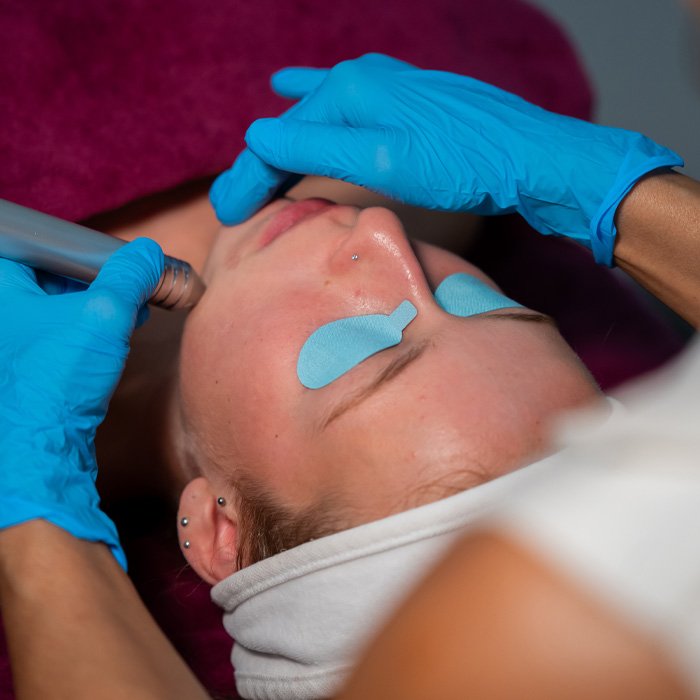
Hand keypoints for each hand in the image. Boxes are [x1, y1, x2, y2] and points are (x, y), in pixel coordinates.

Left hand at [0, 238, 163, 569]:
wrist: (42, 447)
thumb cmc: (57, 379)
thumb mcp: (105, 314)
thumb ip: (131, 275)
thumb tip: (150, 254)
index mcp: (2, 286)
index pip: (44, 244)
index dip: (86, 251)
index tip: (115, 262)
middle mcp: (1, 310)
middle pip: (53, 272)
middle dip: (97, 280)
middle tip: (128, 288)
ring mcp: (10, 339)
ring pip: (57, 303)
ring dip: (96, 305)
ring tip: (128, 313)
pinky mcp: (23, 364)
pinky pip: (58, 331)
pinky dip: (87, 330)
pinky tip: (113, 338)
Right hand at [210, 53, 681, 264]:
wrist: (531, 158)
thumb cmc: (462, 163)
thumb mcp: (384, 159)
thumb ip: (318, 145)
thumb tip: (257, 133)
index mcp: (352, 91)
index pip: (282, 138)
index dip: (250, 177)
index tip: (226, 212)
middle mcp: (364, 79)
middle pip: (297, 126)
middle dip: (262, 165)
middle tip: (233, 202)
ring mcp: (386, 89)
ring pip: (319, 118)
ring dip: (286, 142)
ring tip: (256, 160)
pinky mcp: (405, 105)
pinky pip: (342, 107)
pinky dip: (314, 107)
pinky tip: (295, 86)